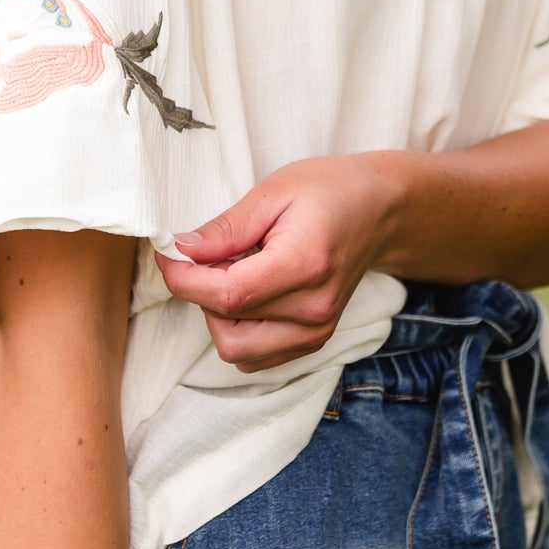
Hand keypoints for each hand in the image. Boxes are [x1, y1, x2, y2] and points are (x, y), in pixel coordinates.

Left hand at [155, 154, 405, 373]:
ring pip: (236, 350)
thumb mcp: (273, 192)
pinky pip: (254, 356)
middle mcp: (313, 309)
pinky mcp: (313, 342)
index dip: (184, 279)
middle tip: (211, 257)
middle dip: (202, 295)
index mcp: (304, 266)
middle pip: (226, 328)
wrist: (379, 211)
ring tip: (234, 273)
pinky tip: (249, 293)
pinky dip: (238, 329)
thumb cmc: (329, 192)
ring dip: (219, 316)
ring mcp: (316, 332)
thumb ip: (225, 229)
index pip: (227, 295)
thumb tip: (180, 250)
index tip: (169, 255)